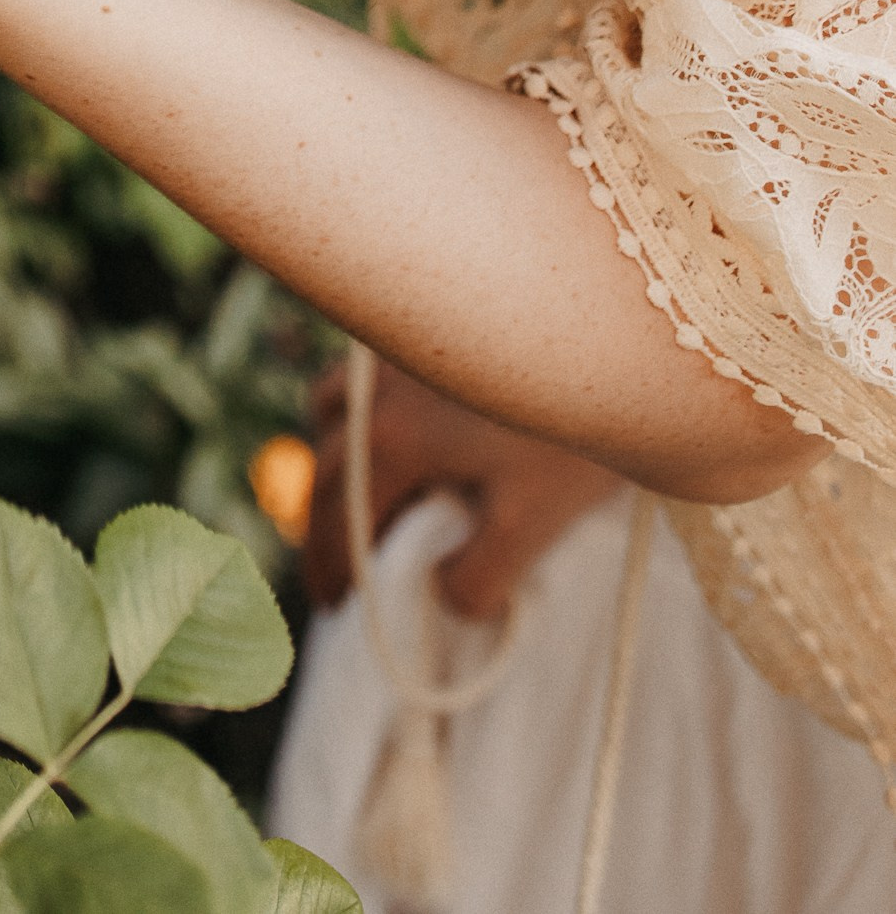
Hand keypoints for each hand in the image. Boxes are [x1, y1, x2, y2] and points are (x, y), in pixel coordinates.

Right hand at [299, 355, 625, 622]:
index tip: (337, 607)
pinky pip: (363, 375)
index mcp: (391, 440)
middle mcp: (375, 390)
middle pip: (327, 469)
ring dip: (336, 456)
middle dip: (323, 528)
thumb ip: (480, 575)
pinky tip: (400, 428)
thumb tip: (444, 593)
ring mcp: (391, 353)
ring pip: (333, 408)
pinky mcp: (418, 327)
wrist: (611, 338)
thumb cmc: (570, 433)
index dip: (335, 571)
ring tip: (362, 494)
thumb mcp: (532, 522)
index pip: (341, 520)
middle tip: (334, 577)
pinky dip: (360, 410)